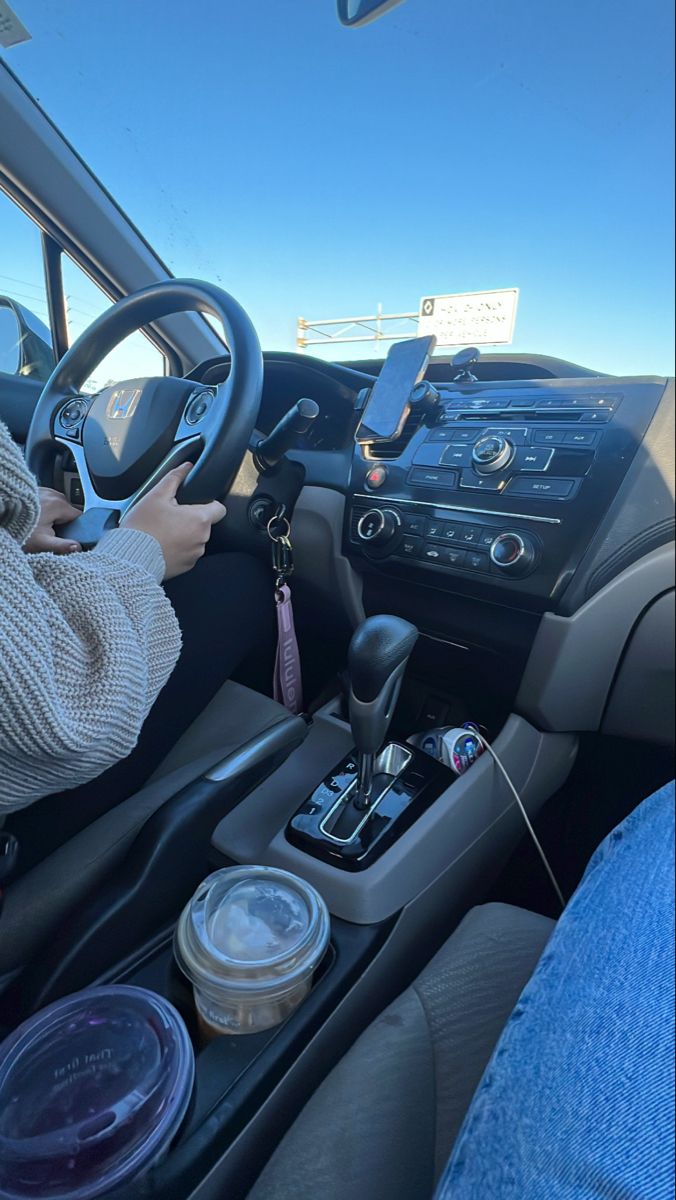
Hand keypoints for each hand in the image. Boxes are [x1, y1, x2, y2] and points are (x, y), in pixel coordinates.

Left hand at [24, 488, 81, 553]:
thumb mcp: (42, 542)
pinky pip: (48, 501)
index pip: (79, 517)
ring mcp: (44, 490)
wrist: (0, 514)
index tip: (68, 537)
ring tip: (41, 526)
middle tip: (51, 534)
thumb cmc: (20, 529)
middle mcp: (54, 494)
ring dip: (54, 516)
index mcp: (59, 505)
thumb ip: (62, 546)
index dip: (76, 529)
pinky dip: (45, 510)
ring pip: (58, 506)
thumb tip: (78, 547)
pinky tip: (36, 519)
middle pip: (69, 511)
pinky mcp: (36, 490)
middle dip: (64, 523)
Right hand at [122, 462, 225, 579]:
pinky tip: (162, 545)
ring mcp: (195, 554)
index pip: (219, 509)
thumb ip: (174, 478)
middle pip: (204, 524)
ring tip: (163, 532)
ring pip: (195, 539)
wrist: (130, 559)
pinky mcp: (186, 566)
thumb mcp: (156, 496)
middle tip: (169, 517)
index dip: (209, 504)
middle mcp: (202, 538)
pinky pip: (187, 553)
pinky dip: (178, 549)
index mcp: (199, 519)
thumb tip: (186, 466)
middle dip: (190, 519)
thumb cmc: (143, 528)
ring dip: (184, 534)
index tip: (195, 504)